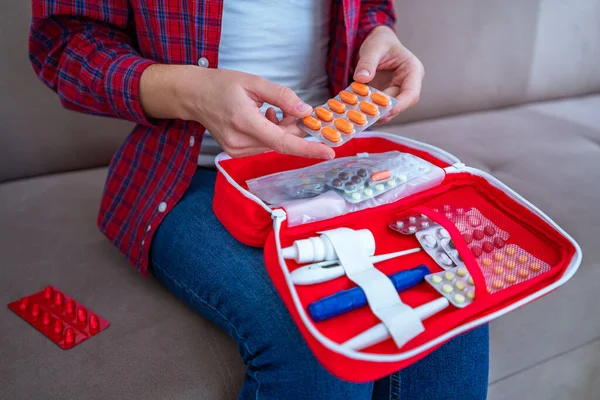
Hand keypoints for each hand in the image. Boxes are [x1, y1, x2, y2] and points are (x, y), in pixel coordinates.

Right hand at [140, 65, 334, 158]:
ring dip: (282, 130)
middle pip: (281, 143)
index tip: (328, 151)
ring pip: (274, 144)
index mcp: (244, 122)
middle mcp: (240, 141)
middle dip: (294, 129)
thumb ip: (281, 96)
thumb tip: (305, 110)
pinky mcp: (236, 152)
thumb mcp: (254, 82)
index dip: (307, 148)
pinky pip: (264, 145)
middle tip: (296, 111)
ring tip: (271, 109)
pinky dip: (272, 133)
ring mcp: (236, 150)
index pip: (282, 141)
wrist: (193, 95)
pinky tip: (265, 117)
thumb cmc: (221, 84)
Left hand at [353, 26, 424, 122]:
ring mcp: (396, 92)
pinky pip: (378, 107)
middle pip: (399, 105)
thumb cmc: (381, 42)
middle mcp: (407, 84)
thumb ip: (368, 62)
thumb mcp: (374, 47)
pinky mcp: (385, 97)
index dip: (400, 105)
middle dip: (383, 111)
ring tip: (357, 114)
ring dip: (374, 113)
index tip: (385, 112)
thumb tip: (361, 78)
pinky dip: (367, 110)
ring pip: (388, 110)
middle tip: (365, 115)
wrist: (376, 44)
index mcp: (412, 71)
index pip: (411, 94)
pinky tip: (355, 111)